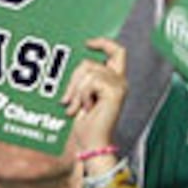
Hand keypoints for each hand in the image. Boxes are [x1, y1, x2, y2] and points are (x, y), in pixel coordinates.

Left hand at [63, 37, 127, 155]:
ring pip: (88, 72)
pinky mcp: (115, 92)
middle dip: (73, 80)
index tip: (87, 44)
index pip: (117, 52)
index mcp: (114, 80)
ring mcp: (119, 86)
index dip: (103, 42)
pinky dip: (83, 96)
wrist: (92, 144)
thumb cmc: (86, 125)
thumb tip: (73, 64)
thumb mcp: (81, 96)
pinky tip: (86, 109)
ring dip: (76, 91)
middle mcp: (120, 81)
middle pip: (90, 63)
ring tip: (75, 108)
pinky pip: (91, 82)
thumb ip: (82, 79)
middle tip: (67, 100)